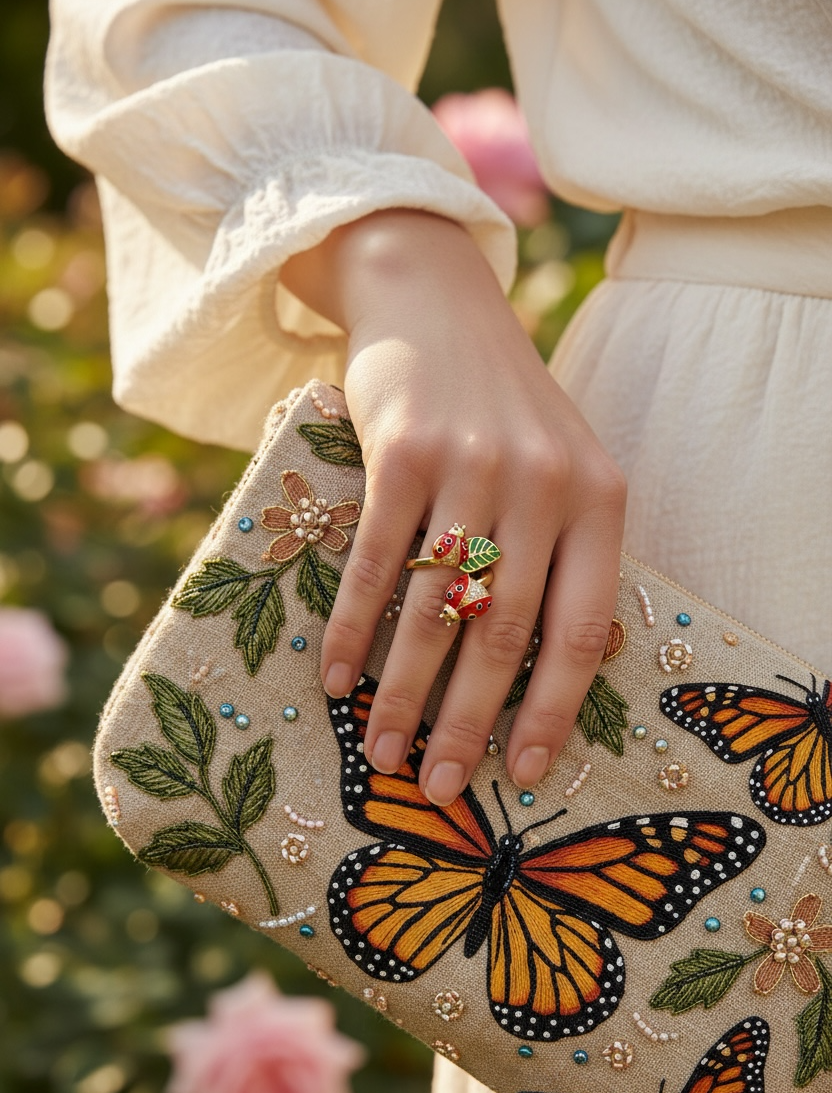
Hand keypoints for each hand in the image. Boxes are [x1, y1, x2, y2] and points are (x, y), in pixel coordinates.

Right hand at [281, 210, 625, 803]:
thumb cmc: (502, 410)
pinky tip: (337, 679)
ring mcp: (472, 465)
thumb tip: (547, 677)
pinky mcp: (402, 450)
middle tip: (438, 787)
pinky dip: (354, 628)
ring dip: (404, 692)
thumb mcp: (560, 470)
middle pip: (505, 631)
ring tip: (381, 751)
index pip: (582, 629)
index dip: (552, 710)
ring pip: (436, 607)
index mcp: (599, 500)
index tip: (522, 774)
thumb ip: (564, 554)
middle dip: (468, 722)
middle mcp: (543, 485)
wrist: (438, 305)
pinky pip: (376, 561)